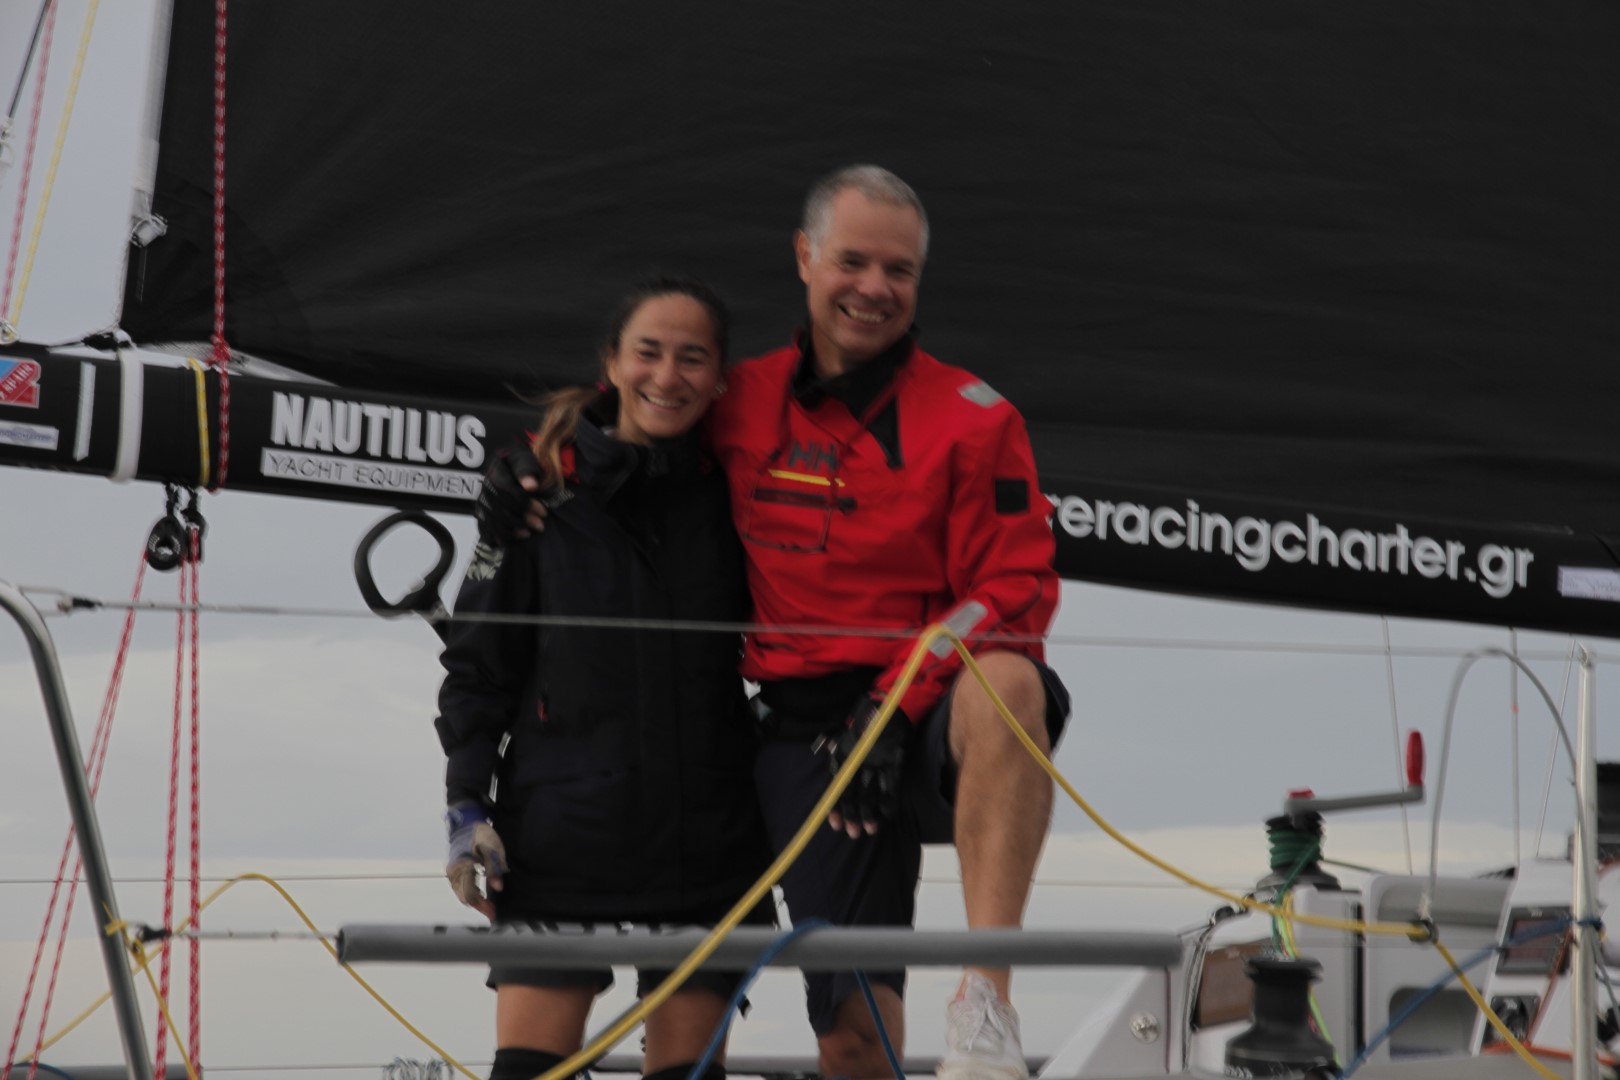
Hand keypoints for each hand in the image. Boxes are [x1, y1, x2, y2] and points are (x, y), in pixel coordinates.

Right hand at [446, 802, 506, 918]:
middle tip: (493, 912)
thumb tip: (498, 886)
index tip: (494, 911)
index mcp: (463, 866)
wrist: (467, 823)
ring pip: (461, 894)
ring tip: (489, 906)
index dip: (482, 905)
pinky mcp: (454, 871)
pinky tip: (481, 897)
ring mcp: (452, 872)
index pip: (470, 893)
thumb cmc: (480, 833)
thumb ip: (494, 867)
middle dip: (479, 906)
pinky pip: (460, 888)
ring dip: (475, 902)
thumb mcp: (492, 847)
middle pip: (465, 897)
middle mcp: (454, 872)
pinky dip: (470, 894)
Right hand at [475, 446, 546, 544]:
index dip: (526, 503)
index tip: (543, 512)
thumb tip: (531, 486)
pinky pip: (487, 531)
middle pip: (500, 509)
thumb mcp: (525, 460)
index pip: (507, 491)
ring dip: (512, 531)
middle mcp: (484, 489)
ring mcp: (481, 503)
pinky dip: (501, 538)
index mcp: (495, 472)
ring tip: (528, 534)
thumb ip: (527, 470)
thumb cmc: (520, 464)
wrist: (508, 467)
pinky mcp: (480, 514)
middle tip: (540, 526)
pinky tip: (515, 540)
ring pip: (492, 522)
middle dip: (522, 520)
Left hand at [822, 697, 908, 837]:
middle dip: (851, 815)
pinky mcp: (894, 761)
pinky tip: (886, 816)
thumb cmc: (868, 719)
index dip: (835, 807)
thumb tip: (827, 752)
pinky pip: (890, 787)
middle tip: (853, 833)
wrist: (893, 705)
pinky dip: (888, 803)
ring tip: (868, 830)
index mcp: (843, 752)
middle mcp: (857, 759)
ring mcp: (876, 760)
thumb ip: (837, 746)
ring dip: (868, 814)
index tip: (835, 824)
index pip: (835, 784)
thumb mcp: (847, 731)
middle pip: (852, 793)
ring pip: (869, 793)